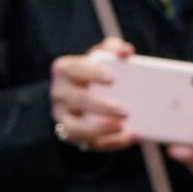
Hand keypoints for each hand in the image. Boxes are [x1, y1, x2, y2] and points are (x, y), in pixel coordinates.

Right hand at [48, 37, 137, 151]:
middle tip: (126, 110)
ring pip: (74, 128)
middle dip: (101, 107)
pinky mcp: (74, 136)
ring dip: (99, 129)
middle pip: (76, 101)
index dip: (92, 73)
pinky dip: (112, 142)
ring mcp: (63, 117)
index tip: (112, 79)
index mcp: (65, 71)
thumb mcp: (103, 56)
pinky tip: (132, 136)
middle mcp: (60, 94)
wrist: (85, 93)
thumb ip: (113, 48)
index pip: (73, 70)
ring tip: (122, 126)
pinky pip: (91, 143)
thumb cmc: (96, 70)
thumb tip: (126, 51)